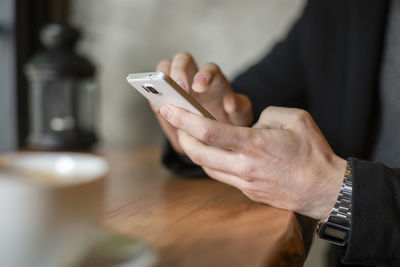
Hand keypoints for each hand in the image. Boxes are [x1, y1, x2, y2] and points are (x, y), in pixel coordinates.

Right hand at [151, 52, 252, 154]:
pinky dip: (154, 98)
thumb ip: (240, 108)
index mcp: (214, 80)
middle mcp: (194, 77)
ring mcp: (176, 86)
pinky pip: (155, 92)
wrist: (213, 138)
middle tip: (179, 87)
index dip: (203, 75)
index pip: (209, 68)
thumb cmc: (229, 123)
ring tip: (162, 97)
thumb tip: (231, 101)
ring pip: (164, 69)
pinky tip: (158, 108)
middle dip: (179, 70)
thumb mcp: (240, 118)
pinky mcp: (164, 99)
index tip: (199, 86)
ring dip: (160, 79)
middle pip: (183, 60)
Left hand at [159, 104, 346, 219]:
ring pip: (207, 167)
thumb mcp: (294, 119)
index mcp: (253, 144)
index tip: (170, 110)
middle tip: (176, 123)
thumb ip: (267, 114)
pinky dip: (212, 163)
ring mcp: (244, 182)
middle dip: (182, 136)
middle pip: (198, 153)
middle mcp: (244, 166)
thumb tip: (251, 124)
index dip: (184, 119)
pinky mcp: (248, 192)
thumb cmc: (313, 153)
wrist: (325, 190)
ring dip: (195, 151)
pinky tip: (215, 153)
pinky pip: (222, 176)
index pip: (208, 131)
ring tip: (192, 136)